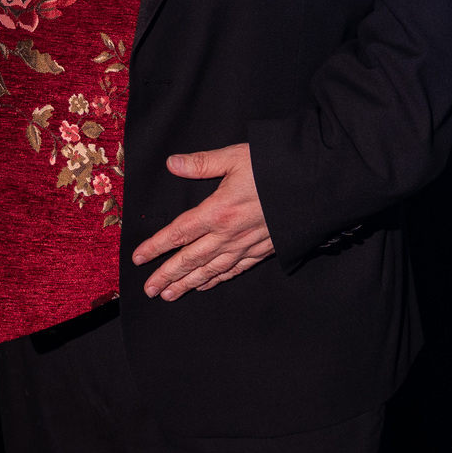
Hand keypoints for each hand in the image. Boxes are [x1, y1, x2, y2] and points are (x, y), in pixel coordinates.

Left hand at [130, 143, 274, 301]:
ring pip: (210, 270)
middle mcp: (228, 234)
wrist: (313, 185)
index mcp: (217, 211)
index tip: (138, 258)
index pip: (178, 233)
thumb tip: (172, 163)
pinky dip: (217, 280)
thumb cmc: (274, 168)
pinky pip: (234, 270)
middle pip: (190, 259)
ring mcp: (245, 246)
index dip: (156, 247)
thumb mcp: (235, 157)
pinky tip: (206, 285)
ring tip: (170, 295)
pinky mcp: (262, 250)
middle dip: (167, 275)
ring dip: (188, 284)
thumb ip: (202, 163)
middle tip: (149, 290)